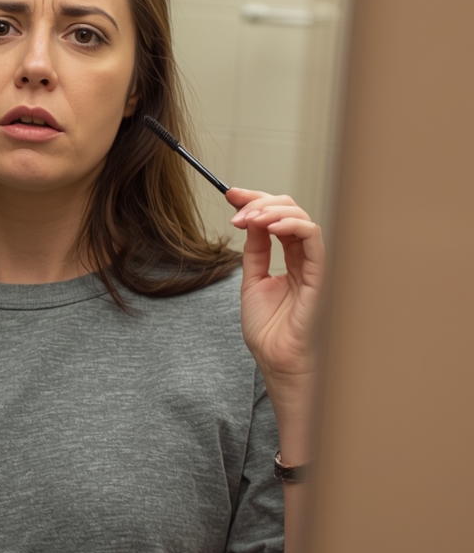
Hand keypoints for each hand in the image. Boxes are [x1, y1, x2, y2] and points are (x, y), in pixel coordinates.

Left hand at [227, 188, 324, 401]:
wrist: (277, 360)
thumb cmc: (268, 330)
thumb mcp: (252, 281)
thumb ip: (255, 250)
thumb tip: (248, 220)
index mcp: (290, 259)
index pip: (276, 218)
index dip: (255, 200)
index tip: (230, 192)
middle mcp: (304, 257)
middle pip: (289, 210)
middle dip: (259, 201)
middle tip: (235, 207)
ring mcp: (314, 263)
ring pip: (301, 217)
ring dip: (271, 210)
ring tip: (247, 218)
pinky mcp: (321, 272)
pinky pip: (313, 237)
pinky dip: (291, 224)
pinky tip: (268, 225)